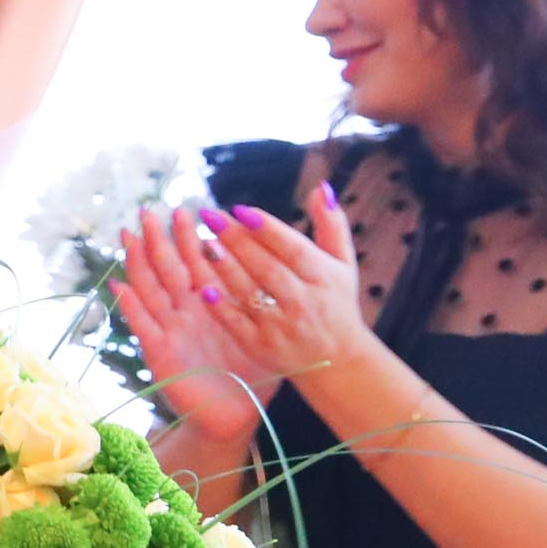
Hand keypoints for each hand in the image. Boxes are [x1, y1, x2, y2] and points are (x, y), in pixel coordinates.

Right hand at [117, 205, 283, 442]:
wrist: (236, 415)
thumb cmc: (252, 373)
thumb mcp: (265, 327)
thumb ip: (266, 296)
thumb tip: (279, 261)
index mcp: (211, 305)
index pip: (196, 263)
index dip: (187, 238)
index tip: (184, 211)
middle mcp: (186, 313)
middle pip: (167, 269)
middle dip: (157, 241)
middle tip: (149, 211)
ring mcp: (170, 331)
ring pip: (150, 290)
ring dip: (138, 263)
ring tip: (129, 237)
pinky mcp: (161, 354)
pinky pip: (144, 327)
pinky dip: (131, 307)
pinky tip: (121, 287)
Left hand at [178, 187, 374, 385]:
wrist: (337, 359)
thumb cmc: (335, 302)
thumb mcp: (343, 264)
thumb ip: (331, 226)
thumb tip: (319, 188)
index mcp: (323, 277)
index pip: (293, 248)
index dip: (267, 229)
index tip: (241, 209)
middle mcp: (304, 301)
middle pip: (267, 267)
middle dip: (238, 241)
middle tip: (210, 217)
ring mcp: (282, 326)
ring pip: (250, 293)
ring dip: (226, 268)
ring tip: (204, 243)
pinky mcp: (262, 346)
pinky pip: (238, 325)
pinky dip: (222, 308)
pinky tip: (204, 290)